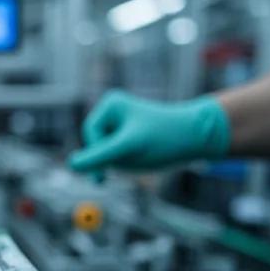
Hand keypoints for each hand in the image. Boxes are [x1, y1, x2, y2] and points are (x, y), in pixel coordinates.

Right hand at [69, 91, 230, 174]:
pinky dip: (128, 162)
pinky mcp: (127, 136)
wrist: (198, 137)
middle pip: (97, 145)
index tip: (115, 165)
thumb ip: (99, 157)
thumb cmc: (165, 138)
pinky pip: (117, 156)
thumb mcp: (129, 148)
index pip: (90, 136)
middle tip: (136, 158)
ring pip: (106, 154)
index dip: (101, 153)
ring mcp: (120, 125)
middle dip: (113, 158)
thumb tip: (71, 164)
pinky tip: (145, 157)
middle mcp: (113, 112)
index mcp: (110, 105)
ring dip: (121, 162)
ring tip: (144, 156)